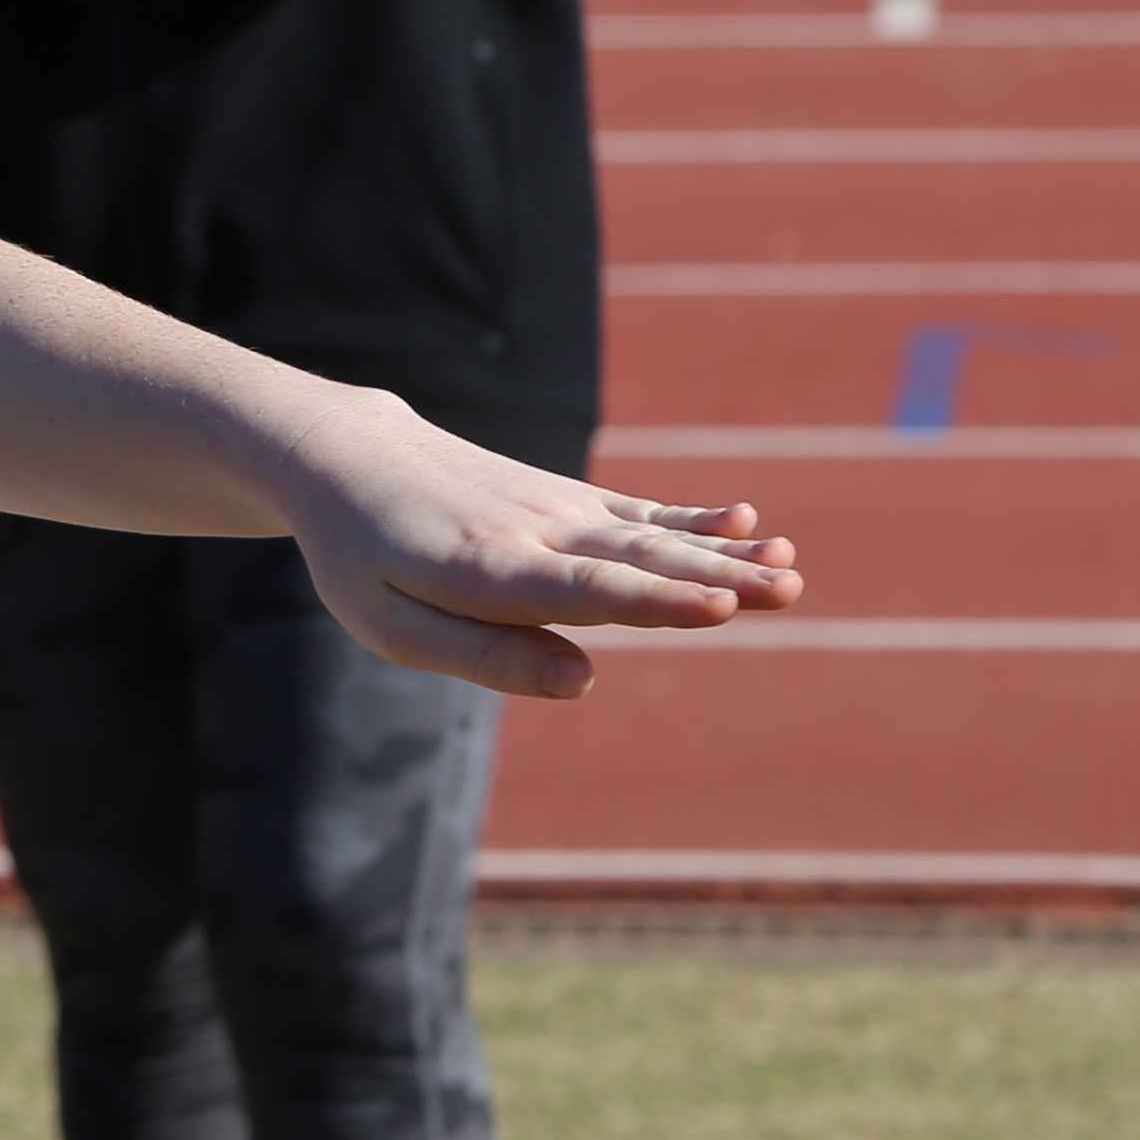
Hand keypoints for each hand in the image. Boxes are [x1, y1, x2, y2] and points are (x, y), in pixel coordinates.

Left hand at [265, 391, 804, 699]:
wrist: (349, 458)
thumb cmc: (364, 561)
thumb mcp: (394, 627)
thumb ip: (487, 657)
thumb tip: (584, 681)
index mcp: (487, 572)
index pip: (586, 591)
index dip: (655, 601)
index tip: (720, 605)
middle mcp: (534, 533)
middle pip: (635, 561)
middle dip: (717, 577)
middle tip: (789, 590)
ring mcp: (555, 509)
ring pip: (648, 535)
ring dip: (722, 551)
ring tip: (789, 563)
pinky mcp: (566, 499)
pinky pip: (635, 512)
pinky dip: (689, 519)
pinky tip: (743, 522)